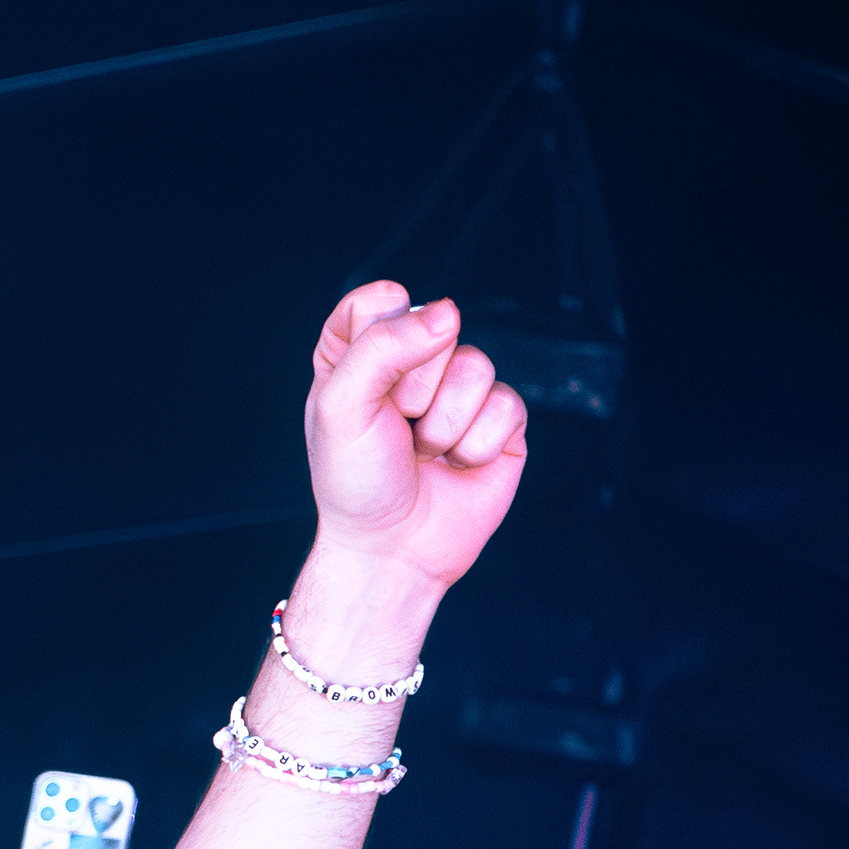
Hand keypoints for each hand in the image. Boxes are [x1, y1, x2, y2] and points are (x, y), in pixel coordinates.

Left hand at [302, 281, 528, 592]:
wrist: (393, 549)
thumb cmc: (356, 480)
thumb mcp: (341, 407)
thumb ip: (382, 347)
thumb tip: (449, 312)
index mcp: (360, 349)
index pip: (380, 300)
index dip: (376, 340)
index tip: (361, 388)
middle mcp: (413, 361)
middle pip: (434, 325)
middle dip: (411, 389)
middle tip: (395, 430)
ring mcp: (461, 389)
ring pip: (475, 364)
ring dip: (443, 424)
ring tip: (425, 453)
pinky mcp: (502, 420)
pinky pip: (507, 404)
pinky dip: (475, 446)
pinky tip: (457, 466)